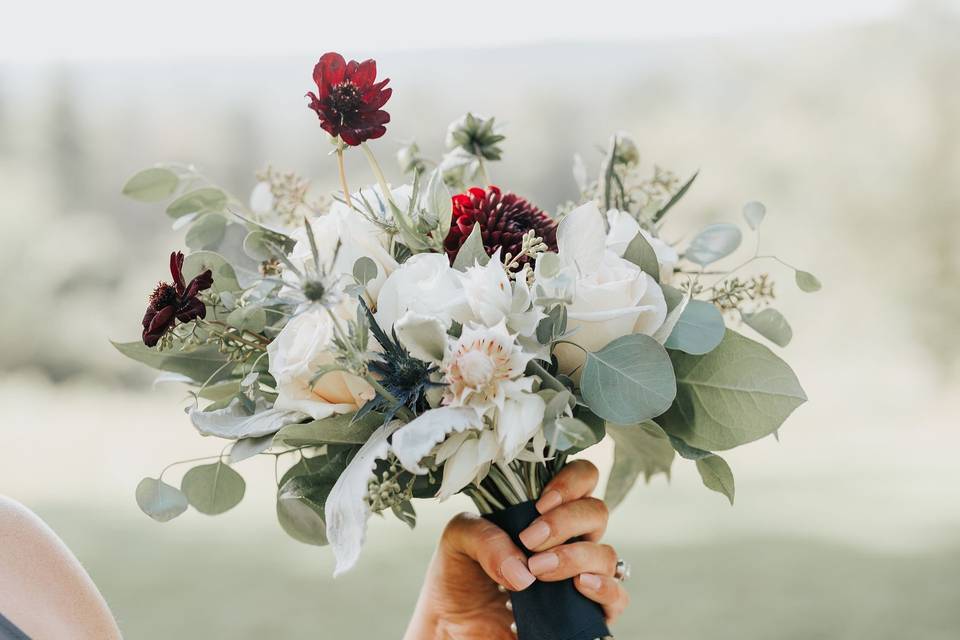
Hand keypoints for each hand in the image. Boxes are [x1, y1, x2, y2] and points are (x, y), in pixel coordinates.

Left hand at [403, 461, 628, 638]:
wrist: (453, 626)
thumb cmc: (460, 575)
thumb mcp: (458, 540)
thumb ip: (484, 536)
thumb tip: (523, 568)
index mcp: (545, 511)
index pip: (582, 478)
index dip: (571, 481)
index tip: (541, 502)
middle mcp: (569, 538)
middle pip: (596, 511)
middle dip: (565, 521)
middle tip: (530, 540)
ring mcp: (579, 573)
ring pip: (605, 553)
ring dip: (574, 556)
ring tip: (537, 570)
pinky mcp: (585, 611)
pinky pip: (617, 596)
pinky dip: (605, 587)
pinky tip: (580, 585)